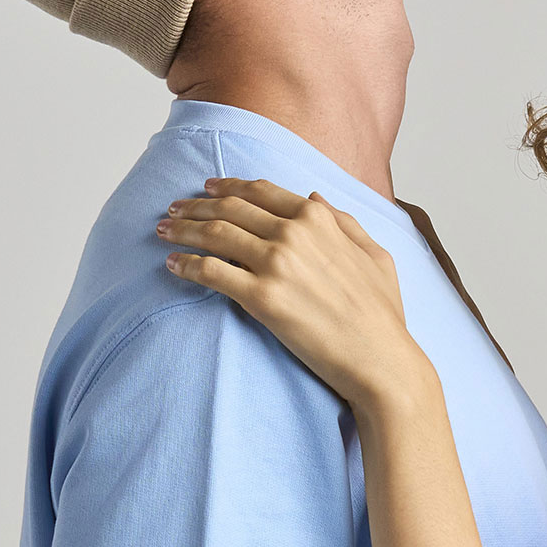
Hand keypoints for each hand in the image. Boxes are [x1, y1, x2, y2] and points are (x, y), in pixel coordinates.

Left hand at [157, 177, 430, 413]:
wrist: (380, 358)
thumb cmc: (382, 313)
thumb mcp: (376, 255)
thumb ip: (345, 222)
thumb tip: (316, 196)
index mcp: (319, 218)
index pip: (261, 192)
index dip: (228, 187)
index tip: (206, 189)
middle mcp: (294, 233)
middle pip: (230, 209)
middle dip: (195, 206)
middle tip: (172, 209)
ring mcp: (276, 263)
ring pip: (215, 235)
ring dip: (183, 230)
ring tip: (163, 231)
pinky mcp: (260, 298)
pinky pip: (211, 272)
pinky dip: (187, 264)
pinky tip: (172, 264)